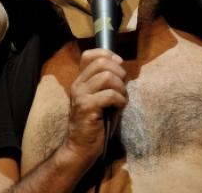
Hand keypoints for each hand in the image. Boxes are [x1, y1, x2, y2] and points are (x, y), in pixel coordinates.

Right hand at [62, 49, 127, 167]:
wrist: (81, 147)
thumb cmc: (95, 123)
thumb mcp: (100, 98)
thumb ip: (107, 83)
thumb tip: (123, 72)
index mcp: (80, 81)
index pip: (89, 55)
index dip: (107, 55)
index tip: (119, 65)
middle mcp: (78, 85)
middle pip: (101, 63)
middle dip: (119, 72)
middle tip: (123, 86)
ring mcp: (81, 96)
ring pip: (106, 76)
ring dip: (121, 87)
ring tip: (122, 97)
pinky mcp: (87, 108)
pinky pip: (110, 95)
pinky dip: (120, 100)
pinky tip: (120, 107)